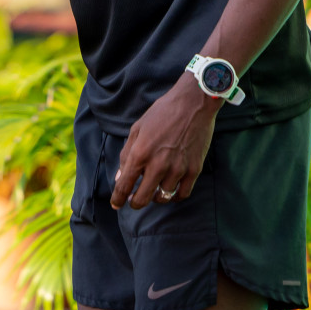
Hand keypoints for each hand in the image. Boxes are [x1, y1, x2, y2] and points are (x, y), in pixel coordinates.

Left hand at [109, 75, 218, 209]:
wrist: (193, 104)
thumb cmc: (161, 113)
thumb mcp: (137, 129)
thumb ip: (126, 154)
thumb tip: (120, 177)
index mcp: (140, 153)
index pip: (125, 185)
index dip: (118, 199)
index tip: (116, 204)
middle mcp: (158, 165)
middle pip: (143, 198)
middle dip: (135, 203)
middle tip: (133, 201)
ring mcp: (178, 169)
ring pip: (163, 197)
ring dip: (155, 197)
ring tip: (153, 191)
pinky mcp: (194, 170)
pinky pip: (182, 194)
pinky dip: (174, 196)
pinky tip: (170, 191)